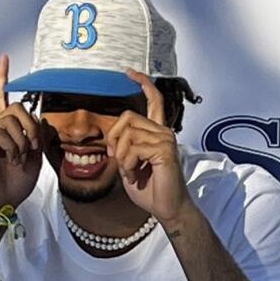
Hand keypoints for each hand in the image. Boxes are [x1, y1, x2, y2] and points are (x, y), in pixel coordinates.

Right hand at [0, 54, 43, 213]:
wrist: (2, 204)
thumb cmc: (16, 183)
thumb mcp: (35, 157)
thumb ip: (37, 135)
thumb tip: (38, 116)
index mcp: (5, 129)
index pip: (2, 98)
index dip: (2, 77)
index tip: (5, 58)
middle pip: (15, 107)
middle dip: (31, 126)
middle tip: (33, 147)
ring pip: (10, 119)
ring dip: (23, 140)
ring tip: (20, 158)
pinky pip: (1, 132)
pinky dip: (13, 147)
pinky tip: (11, 160)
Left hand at [105, 71, 193, 224]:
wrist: (166, 208)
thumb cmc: (150, 189)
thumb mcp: (129, 164)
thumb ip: (123, 146)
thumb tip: (112, 137)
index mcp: (157, 132)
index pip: (153, 100)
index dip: (142, 83)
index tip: (129, 72)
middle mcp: (163, 132)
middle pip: (128, 117)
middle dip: (114, 138)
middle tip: (118, 159)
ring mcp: (165, 139)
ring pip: (128, 134)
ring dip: (122, 157)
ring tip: (130, 171)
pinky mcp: (165, 150)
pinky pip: (134, 147)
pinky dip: (127, 163)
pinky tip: (134, 174)